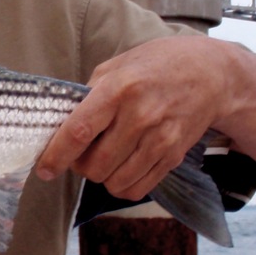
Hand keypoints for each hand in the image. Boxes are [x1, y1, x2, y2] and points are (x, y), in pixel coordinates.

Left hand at [35, 36, 227, 200]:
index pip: (79, 131)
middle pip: (95, 165)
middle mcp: (139, 117)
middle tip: (80, 155)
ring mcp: (160, 139)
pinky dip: (122, 185)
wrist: (211, 74)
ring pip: (114, 182)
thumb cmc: (156, 65)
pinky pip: (137, 188)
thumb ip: (87, 94)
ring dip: (101, 177)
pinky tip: (122, 167)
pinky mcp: (174, 156)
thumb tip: (61, 124)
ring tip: (103, 159)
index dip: (56, 155)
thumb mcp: (116, 67)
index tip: (44, 169)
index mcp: (118, 89)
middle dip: (79, 167)